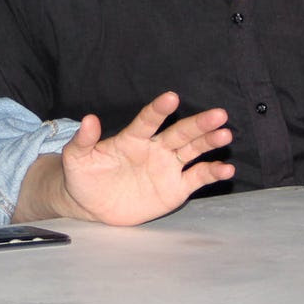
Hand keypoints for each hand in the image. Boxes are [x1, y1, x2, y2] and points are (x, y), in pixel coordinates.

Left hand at [16, 91, 232, 224]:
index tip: (171, 97)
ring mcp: (167, 167)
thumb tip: (88, 119)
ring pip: (193, 150)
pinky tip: (226, 168)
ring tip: (225, 134)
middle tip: (218, 114)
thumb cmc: (84, 176)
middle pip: (180, 133)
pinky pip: (197, 178)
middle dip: (199, 124)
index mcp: (132, 139)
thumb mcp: (77, 159)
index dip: (159, 110)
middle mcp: (154, 148)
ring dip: (209, 142)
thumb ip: (83, 140)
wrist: (92, 205)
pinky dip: (212, 173)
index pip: (148, 121)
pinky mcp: (175, 188)